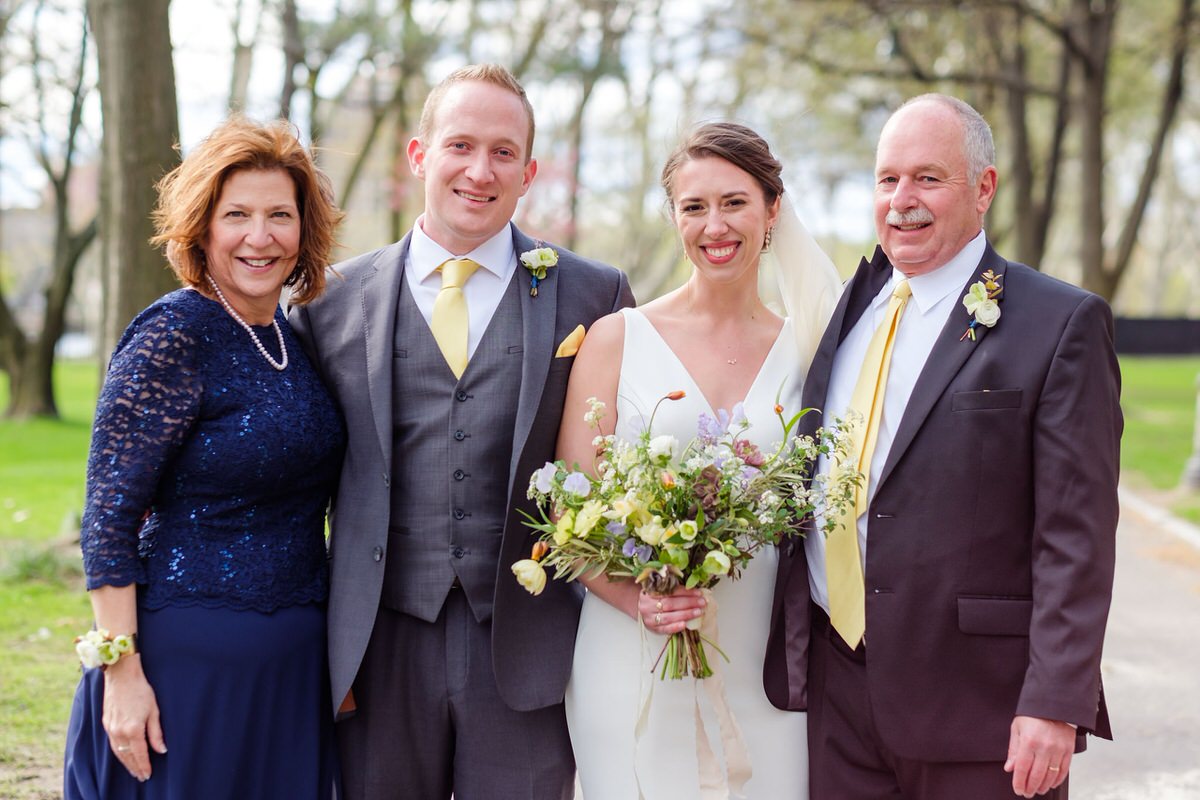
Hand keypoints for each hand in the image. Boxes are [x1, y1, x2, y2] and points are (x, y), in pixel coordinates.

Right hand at [101, 654, 166, 781]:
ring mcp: (110, 728)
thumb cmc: (141, 691)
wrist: (121, 676)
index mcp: (133, 729)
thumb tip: (161, 750)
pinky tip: (123, 755)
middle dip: (134, 768)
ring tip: (133, 770)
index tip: (148, 775)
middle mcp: (119, 732)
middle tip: (141, 777)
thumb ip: (156, 733)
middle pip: (127, 756)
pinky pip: (112, 744)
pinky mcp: (106, 723)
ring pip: (117, 752)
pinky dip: (118, 753)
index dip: (144, 766)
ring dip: (125, 763)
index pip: (140, 754)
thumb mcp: (154, 711)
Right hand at [638, 588, 705, 634]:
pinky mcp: (652, 629)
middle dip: (688, 603)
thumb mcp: (660, 590)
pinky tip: (685, 625)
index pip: (669, 590)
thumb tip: (695, 590)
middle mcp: (647, 604)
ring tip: (698, 612)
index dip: (685, 592)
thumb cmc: (656, 598)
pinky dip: (675, 627)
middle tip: (702, 602)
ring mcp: (649, 618)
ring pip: (668, 617)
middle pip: (670, 603)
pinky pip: (664, 629)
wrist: (644, 610)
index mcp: (649, 591)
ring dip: (685, 615)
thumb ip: (673, 588)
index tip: (699, 593)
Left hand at [1004, 715, 1073, 796]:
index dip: (1019, 782)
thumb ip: (1013, 750)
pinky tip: (1051, 784)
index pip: (1022, 768)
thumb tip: (1010, 768)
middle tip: (1027, 793)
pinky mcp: (1069, 750)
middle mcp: (1044, 747)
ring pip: (1051, 775)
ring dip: (1043, 786)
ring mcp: (1058, 749)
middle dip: (1030, 787)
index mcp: (1029, 741)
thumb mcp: (1017, 728)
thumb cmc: (1033, 715)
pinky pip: (1064, 770)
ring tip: (1037, 790)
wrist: (1054, 705)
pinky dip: (1057, 780)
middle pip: (1037, 775)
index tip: (1018, 789)